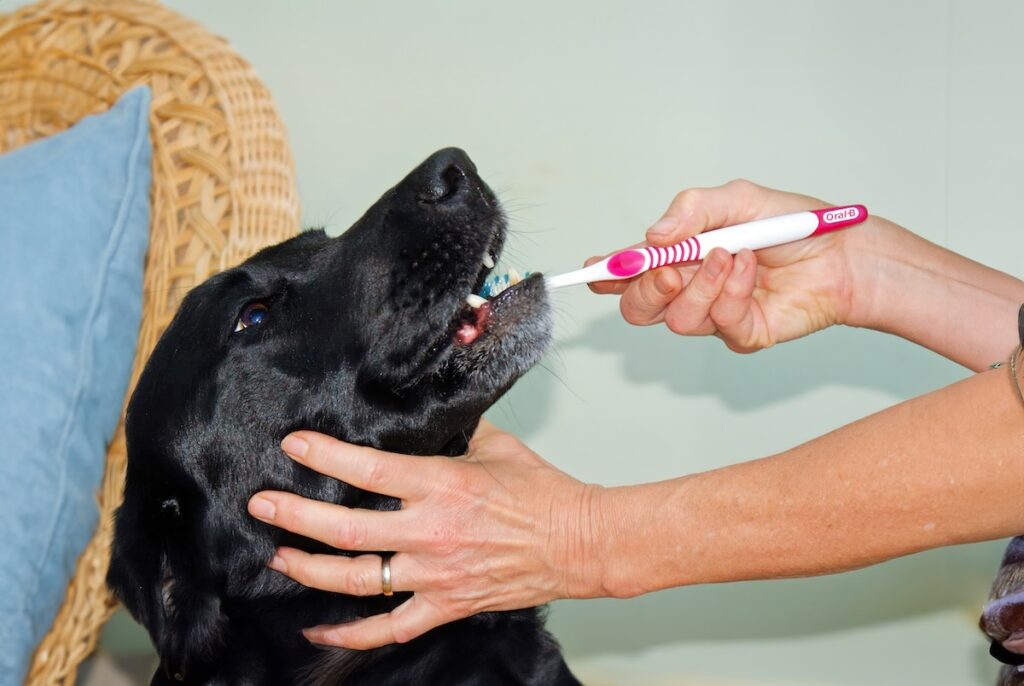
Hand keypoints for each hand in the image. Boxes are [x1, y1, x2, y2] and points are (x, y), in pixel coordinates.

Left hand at [247, 421, 603, 648]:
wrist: (579, 543)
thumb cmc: (543, 494)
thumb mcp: (497, 446)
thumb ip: (455, 430)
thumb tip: (426, 412)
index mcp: (443, 485)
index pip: (369, 471)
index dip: (324, 456)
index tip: (294, 444)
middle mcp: (431, 532)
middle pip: (347, 530)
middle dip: (295, 515)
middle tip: (262, 503)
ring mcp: (436, 574)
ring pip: (357, 580)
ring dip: (310, 568)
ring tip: (278, 556)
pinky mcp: (446, 604)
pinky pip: (389, 628)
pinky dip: (350, 634)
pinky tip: (318, 628)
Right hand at [590, 180, 884, 351]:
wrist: (843, 253)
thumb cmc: (791, 223)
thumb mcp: (737, 199)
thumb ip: (691, 210)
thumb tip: (652, 237)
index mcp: (679, 256)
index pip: (630, 271)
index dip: (607, 275)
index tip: (593, 270)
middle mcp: (690, 289)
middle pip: (638, 308)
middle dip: (645, 290)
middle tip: (669, 271)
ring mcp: (714, 315)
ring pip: (678, 319)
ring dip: (704, 284)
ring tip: (733, 256)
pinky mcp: (742, 335)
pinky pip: (720, 324)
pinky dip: (735, 292)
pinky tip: (752, 271)